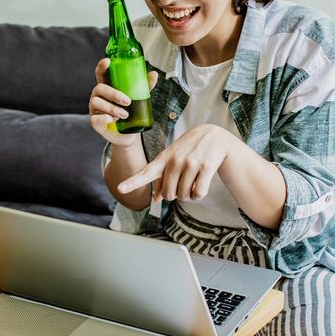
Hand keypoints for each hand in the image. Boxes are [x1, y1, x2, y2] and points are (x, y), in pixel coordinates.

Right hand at [88, 58, 158, 147]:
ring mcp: (95, 109)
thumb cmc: (132, 112)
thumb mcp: (139, 98)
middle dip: (113, 94)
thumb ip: (145, 86)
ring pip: (96, 102)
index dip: (102, 66)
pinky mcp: (95, 122)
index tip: (108, 61)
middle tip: (128, 101)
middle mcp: (98, 96)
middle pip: (99, 88)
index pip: (101, 74)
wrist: (129, 134)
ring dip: (112, 108)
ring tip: (125, 115)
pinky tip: (113, 120)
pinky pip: (95, 118)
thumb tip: (154, 73)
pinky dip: (105, 118)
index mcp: (108, 87)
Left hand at [117, 124, 237, 200]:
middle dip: (176, 195)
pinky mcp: (205, 167)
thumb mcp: (173, 158)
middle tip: (183, 184)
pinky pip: (198, 194)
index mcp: (164, 159)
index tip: (120, 189)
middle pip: (169, 194)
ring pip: (184, 196)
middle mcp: (175, 160)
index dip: (132, 182)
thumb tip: (156, 199)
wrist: (214, 136)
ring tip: (193, 181)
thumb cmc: (190, 149)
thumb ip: (163, 178)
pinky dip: (199, 195)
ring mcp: (190, 163)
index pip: (146, 173)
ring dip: (189, 195)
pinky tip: (201, 184)